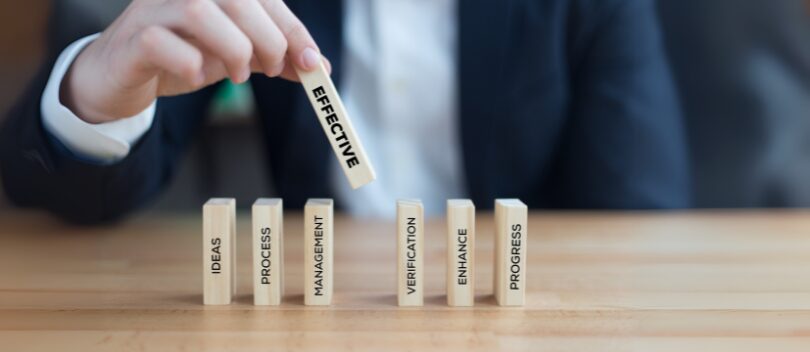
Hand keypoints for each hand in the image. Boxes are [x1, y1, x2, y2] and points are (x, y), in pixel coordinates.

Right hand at [61, 0, 329, 123]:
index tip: (312, 61)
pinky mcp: (131, 40)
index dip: (291, 28)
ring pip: (198, 11)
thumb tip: (319, 68)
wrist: (120, 76)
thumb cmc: (182, 55)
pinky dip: (188, 63)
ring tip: (238, 75)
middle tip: (273, 69)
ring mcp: (151, 10)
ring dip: (232, 49)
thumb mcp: (236, 55)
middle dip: (267, 39)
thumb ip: (275, 58)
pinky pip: (159, 42)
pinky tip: (198, 77)